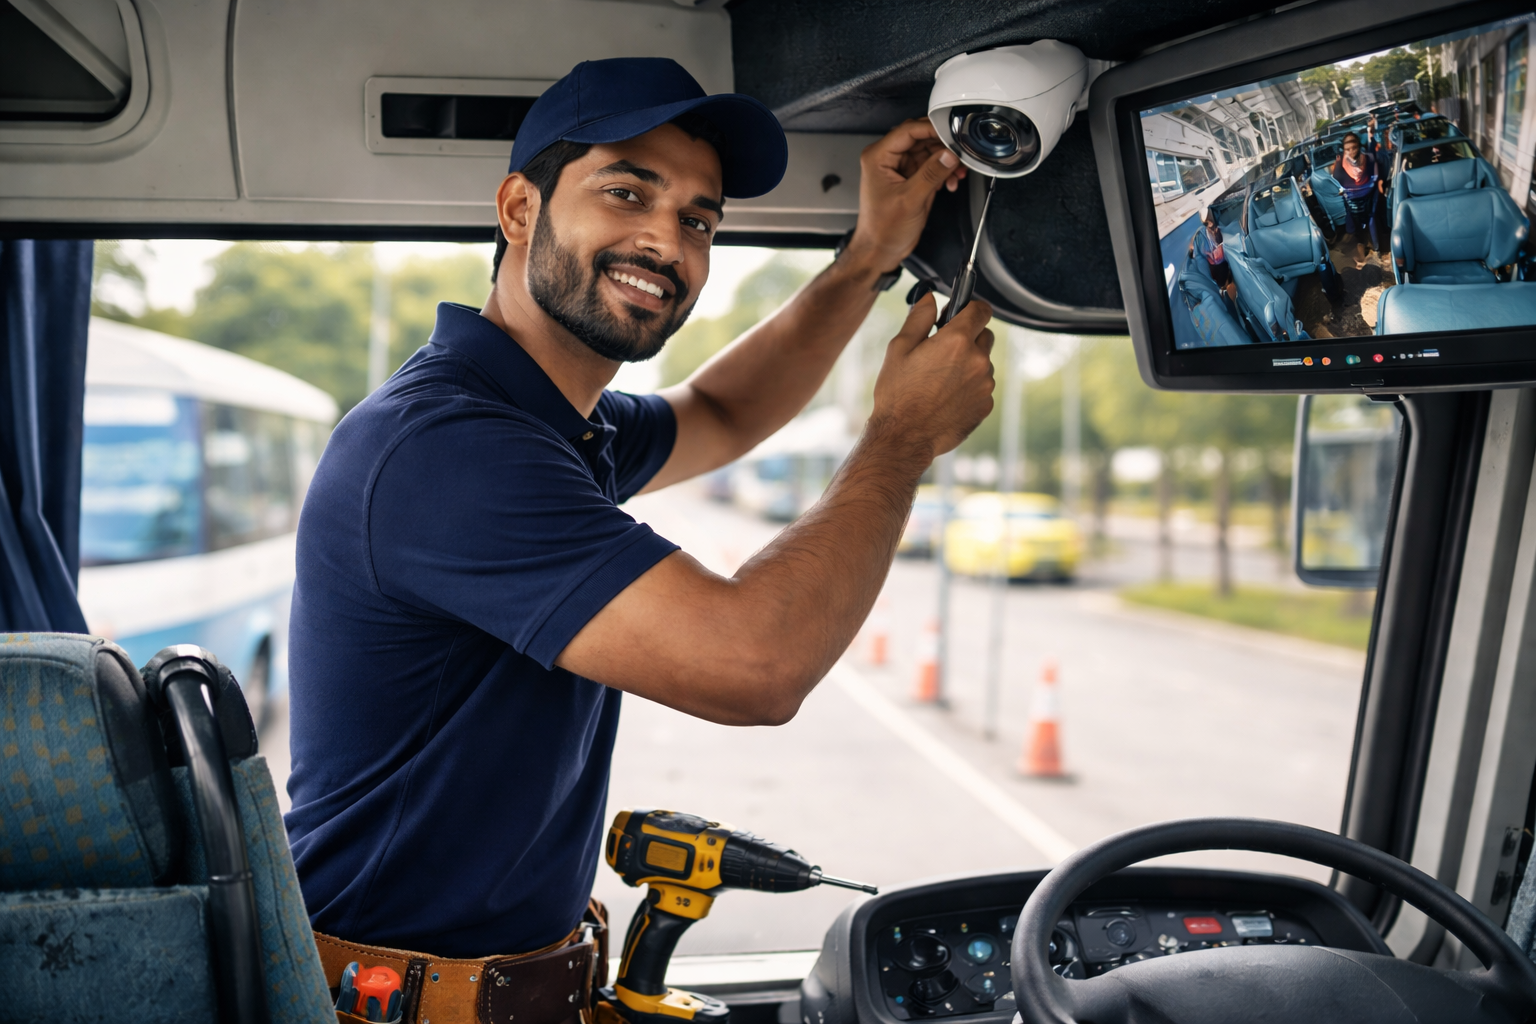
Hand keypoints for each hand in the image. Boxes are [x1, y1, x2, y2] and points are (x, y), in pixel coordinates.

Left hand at [843, 119, 966, 273]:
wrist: (880, 249)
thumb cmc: (882, 229)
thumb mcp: (909, 199)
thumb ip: (931, 174)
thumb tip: (949, 154)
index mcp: (878, 157)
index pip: (909, 130)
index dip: (932, 129)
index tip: (952, 133)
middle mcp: (887, 159)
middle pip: (921, 138)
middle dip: (943, 147)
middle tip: (959, 154)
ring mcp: (900, 168)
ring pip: (929, 152)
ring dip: (946, 161)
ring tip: (957, 172)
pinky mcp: (911, 179)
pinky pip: (931, 166)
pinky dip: (944, 172)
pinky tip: (950, 182)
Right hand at [868, 292, 994, 459]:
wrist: (904, 437)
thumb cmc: (898, 394)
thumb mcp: (899, 349)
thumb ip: (919, 318)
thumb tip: (928, 297)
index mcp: (957, 341)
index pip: (981, 309)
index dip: (969, 307)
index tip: (958, 314)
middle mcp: (977, 361)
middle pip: (985, 335)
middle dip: (968, 337)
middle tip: (942, 350)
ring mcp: (984, 385)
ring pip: (983, 363)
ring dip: (968, 364)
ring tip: (940, 380)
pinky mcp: (985, 405)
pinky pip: (982, 387)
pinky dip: (969, 387)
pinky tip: (945, 397)